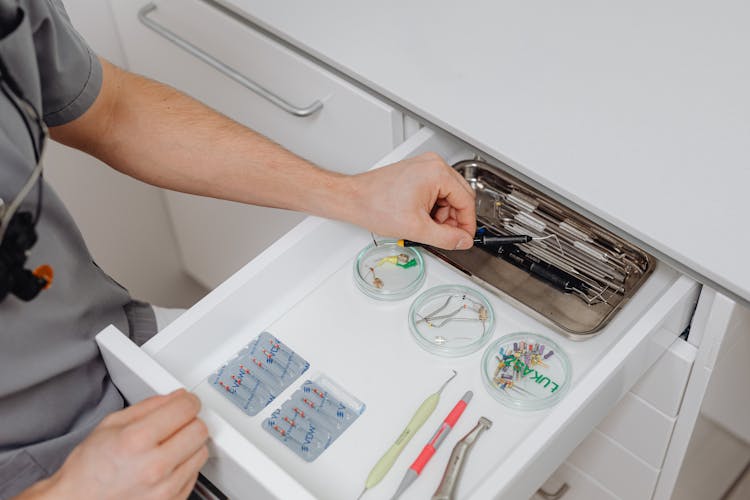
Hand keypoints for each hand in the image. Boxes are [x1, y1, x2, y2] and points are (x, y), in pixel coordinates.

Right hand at [18, 389, 208, 499]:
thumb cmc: (88, 470)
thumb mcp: (111, 425)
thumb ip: (149, 406)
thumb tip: (176, 397)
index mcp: (137, 440)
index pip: (186, 408)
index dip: (188, 400)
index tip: (185, 401)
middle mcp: (154, 466)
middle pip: (199, 429)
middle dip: (190, 421)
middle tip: (177, 423)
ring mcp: (165, 489)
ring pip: (201, 452)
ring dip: (189, 445)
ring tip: (167, 447)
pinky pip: (194, 474)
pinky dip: (185, 466)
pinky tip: (166, 466)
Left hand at [348, 152, 475, 249]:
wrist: (353, 199)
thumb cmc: (375, 205)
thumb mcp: (416, 228)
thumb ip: (446, 238)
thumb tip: (463, 241)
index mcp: (437, 173)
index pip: (467, 201)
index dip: (468, 225)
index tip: (464, 239)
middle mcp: (433, 165)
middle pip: (460, 197)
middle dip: (454, 219)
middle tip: (445, 236)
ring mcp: (424, 167)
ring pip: (448, 196)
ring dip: (442, 215)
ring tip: (426, 226)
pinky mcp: (417, 173)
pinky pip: (436, 192)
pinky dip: (433, 208)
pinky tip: (421, 218)